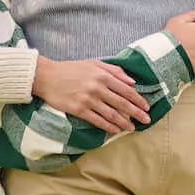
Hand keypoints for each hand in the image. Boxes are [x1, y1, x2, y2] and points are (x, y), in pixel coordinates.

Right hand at [31, 57, 150, 131]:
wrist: (47, 76)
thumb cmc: (70, 69)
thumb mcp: (94, 63)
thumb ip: (114, 71)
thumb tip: (131, 82)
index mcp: (103, 75)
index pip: (127, 90)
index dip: (138, 100)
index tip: (146, 107)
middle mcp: (98, 88)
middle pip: (122, 103)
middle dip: (137, 113)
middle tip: (146, 120)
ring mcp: (88, 100)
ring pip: (112, 114)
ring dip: (124, 122)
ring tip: (132, 128)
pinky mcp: (79, 110)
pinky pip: (98, 120)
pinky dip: (109, 126)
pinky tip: (116, 130)